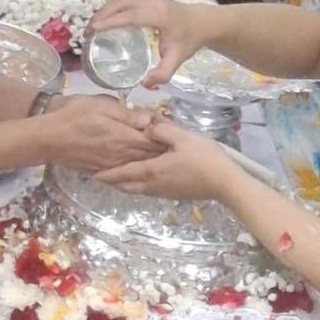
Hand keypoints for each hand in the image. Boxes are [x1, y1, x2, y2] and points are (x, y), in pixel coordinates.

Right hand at [40, 94, 167, 172]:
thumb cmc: (73, 115)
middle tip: (173, 145)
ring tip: (163, 156)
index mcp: (124, 137)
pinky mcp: (103, 172)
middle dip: (163, 151)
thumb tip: (150, 119)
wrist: (48, 138)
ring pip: (140, 167)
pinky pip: (126, 174)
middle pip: (151, 157)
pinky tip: (141, 166)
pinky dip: (136, 170)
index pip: (155, 140)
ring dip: (152, 162)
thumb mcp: (101, 106)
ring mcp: (112, 166)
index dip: (167, 137)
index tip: (175, 131)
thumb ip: (127, 114)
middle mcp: (121, 155)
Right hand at [90, 0, 219, 86]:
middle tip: (87, 33)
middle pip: (119, 4)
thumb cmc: (188, 40)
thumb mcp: (178, 59)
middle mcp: (151, 2)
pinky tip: (105, 21)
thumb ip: (163, 73)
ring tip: (92, 28)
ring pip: (119, 0)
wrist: (201, 21)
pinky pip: (123, 0)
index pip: (130, 16)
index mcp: (158, 16)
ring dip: (104, 12)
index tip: (93, 29)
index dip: (110, 22)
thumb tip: (144, 84)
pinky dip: (111, 9)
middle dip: (101, 16)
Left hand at [97, 117, 235, 200]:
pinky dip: (140, 186)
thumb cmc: (204, 158)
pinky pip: (150, 191)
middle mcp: (155, 184)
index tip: (93, 175)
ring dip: (126, 185)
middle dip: (114, 182)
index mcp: (153, 170)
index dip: (108, 174)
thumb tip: (147, 126)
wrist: (225, 183)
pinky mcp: (175, 194)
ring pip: (139, 190)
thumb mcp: (183, 137)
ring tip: (119, 179)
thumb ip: (162, 129)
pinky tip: (144, 180)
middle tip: (102, 178)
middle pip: (128, 186)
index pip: (124, 173)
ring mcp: (166, 192)